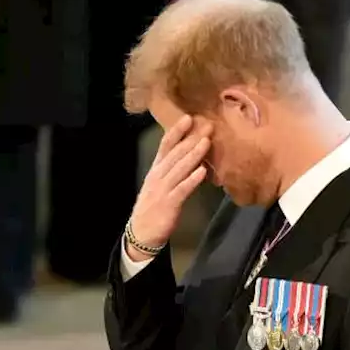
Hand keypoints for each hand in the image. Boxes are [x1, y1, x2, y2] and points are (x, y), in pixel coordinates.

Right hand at [126, 116, 211, 256]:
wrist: (142, 232)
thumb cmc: (154, 206)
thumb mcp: (160, 184)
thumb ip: (173, 170)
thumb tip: (191, 156)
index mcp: (156, 169)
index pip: (165, 146)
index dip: (177, 131)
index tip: (189, 118)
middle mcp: (158, 176)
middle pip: (175, 154)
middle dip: (192, 139)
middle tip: (207, 126)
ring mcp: (163, 189)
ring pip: (180, 168)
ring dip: (194, 154)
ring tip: (207, 142)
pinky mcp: (169, 204)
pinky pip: (182, 189)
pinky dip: (192, 180)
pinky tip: (202, 172)